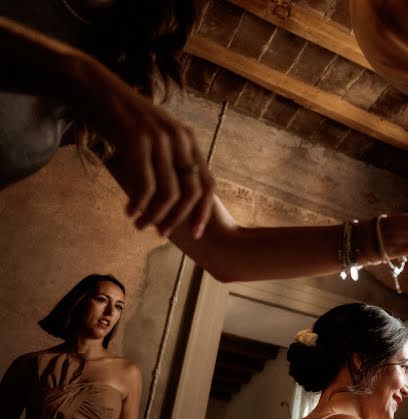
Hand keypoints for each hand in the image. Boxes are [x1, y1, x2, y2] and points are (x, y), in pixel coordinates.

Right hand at [70, 56, 214, 238]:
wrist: (92, 86)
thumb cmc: (119, 116)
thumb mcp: (152, 136)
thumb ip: (166, 160)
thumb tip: (171, 195)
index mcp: (188, 139)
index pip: (207, 183)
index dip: (203, 211)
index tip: (195, 233)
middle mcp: (179, 139)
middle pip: (191, 192)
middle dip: (179, 218)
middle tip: (162, 233)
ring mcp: (159, 139)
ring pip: (168, 192)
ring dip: (155, 215)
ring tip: (140, 225)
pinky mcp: (137, 141)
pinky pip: (144, 184)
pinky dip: (138, 204)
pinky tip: (129, 211)